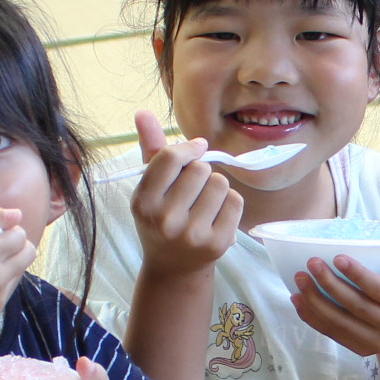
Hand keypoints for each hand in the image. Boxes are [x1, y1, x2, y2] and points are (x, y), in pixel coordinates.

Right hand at [131, 112, 240, 278]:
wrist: (174, 267)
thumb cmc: (161, 219)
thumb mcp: (149, 188)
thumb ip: (150, 150)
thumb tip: (143, 112)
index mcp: (144, 203)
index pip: (170, 158)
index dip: (188, 149)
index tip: (196, 150)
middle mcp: (166, 220)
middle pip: (200, 169)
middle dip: (201, 171)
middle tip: (194, 188)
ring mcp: (193, 234)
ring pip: (220, 183)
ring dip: (216, 186)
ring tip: (204, 202)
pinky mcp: (219, 243)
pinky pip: (236, 201)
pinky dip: (230, 203)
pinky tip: (216, 215)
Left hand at [290, 248, 379, 355]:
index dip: (358, 275)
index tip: (337, 257)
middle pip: (357, 307)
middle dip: (330, 285)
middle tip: (311, 263)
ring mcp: (379, 343)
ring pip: (341, 323)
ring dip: (315, 301)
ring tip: (299, 279)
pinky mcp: (362, 349)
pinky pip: (333, 334)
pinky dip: (312, 318)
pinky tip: (298, 299)